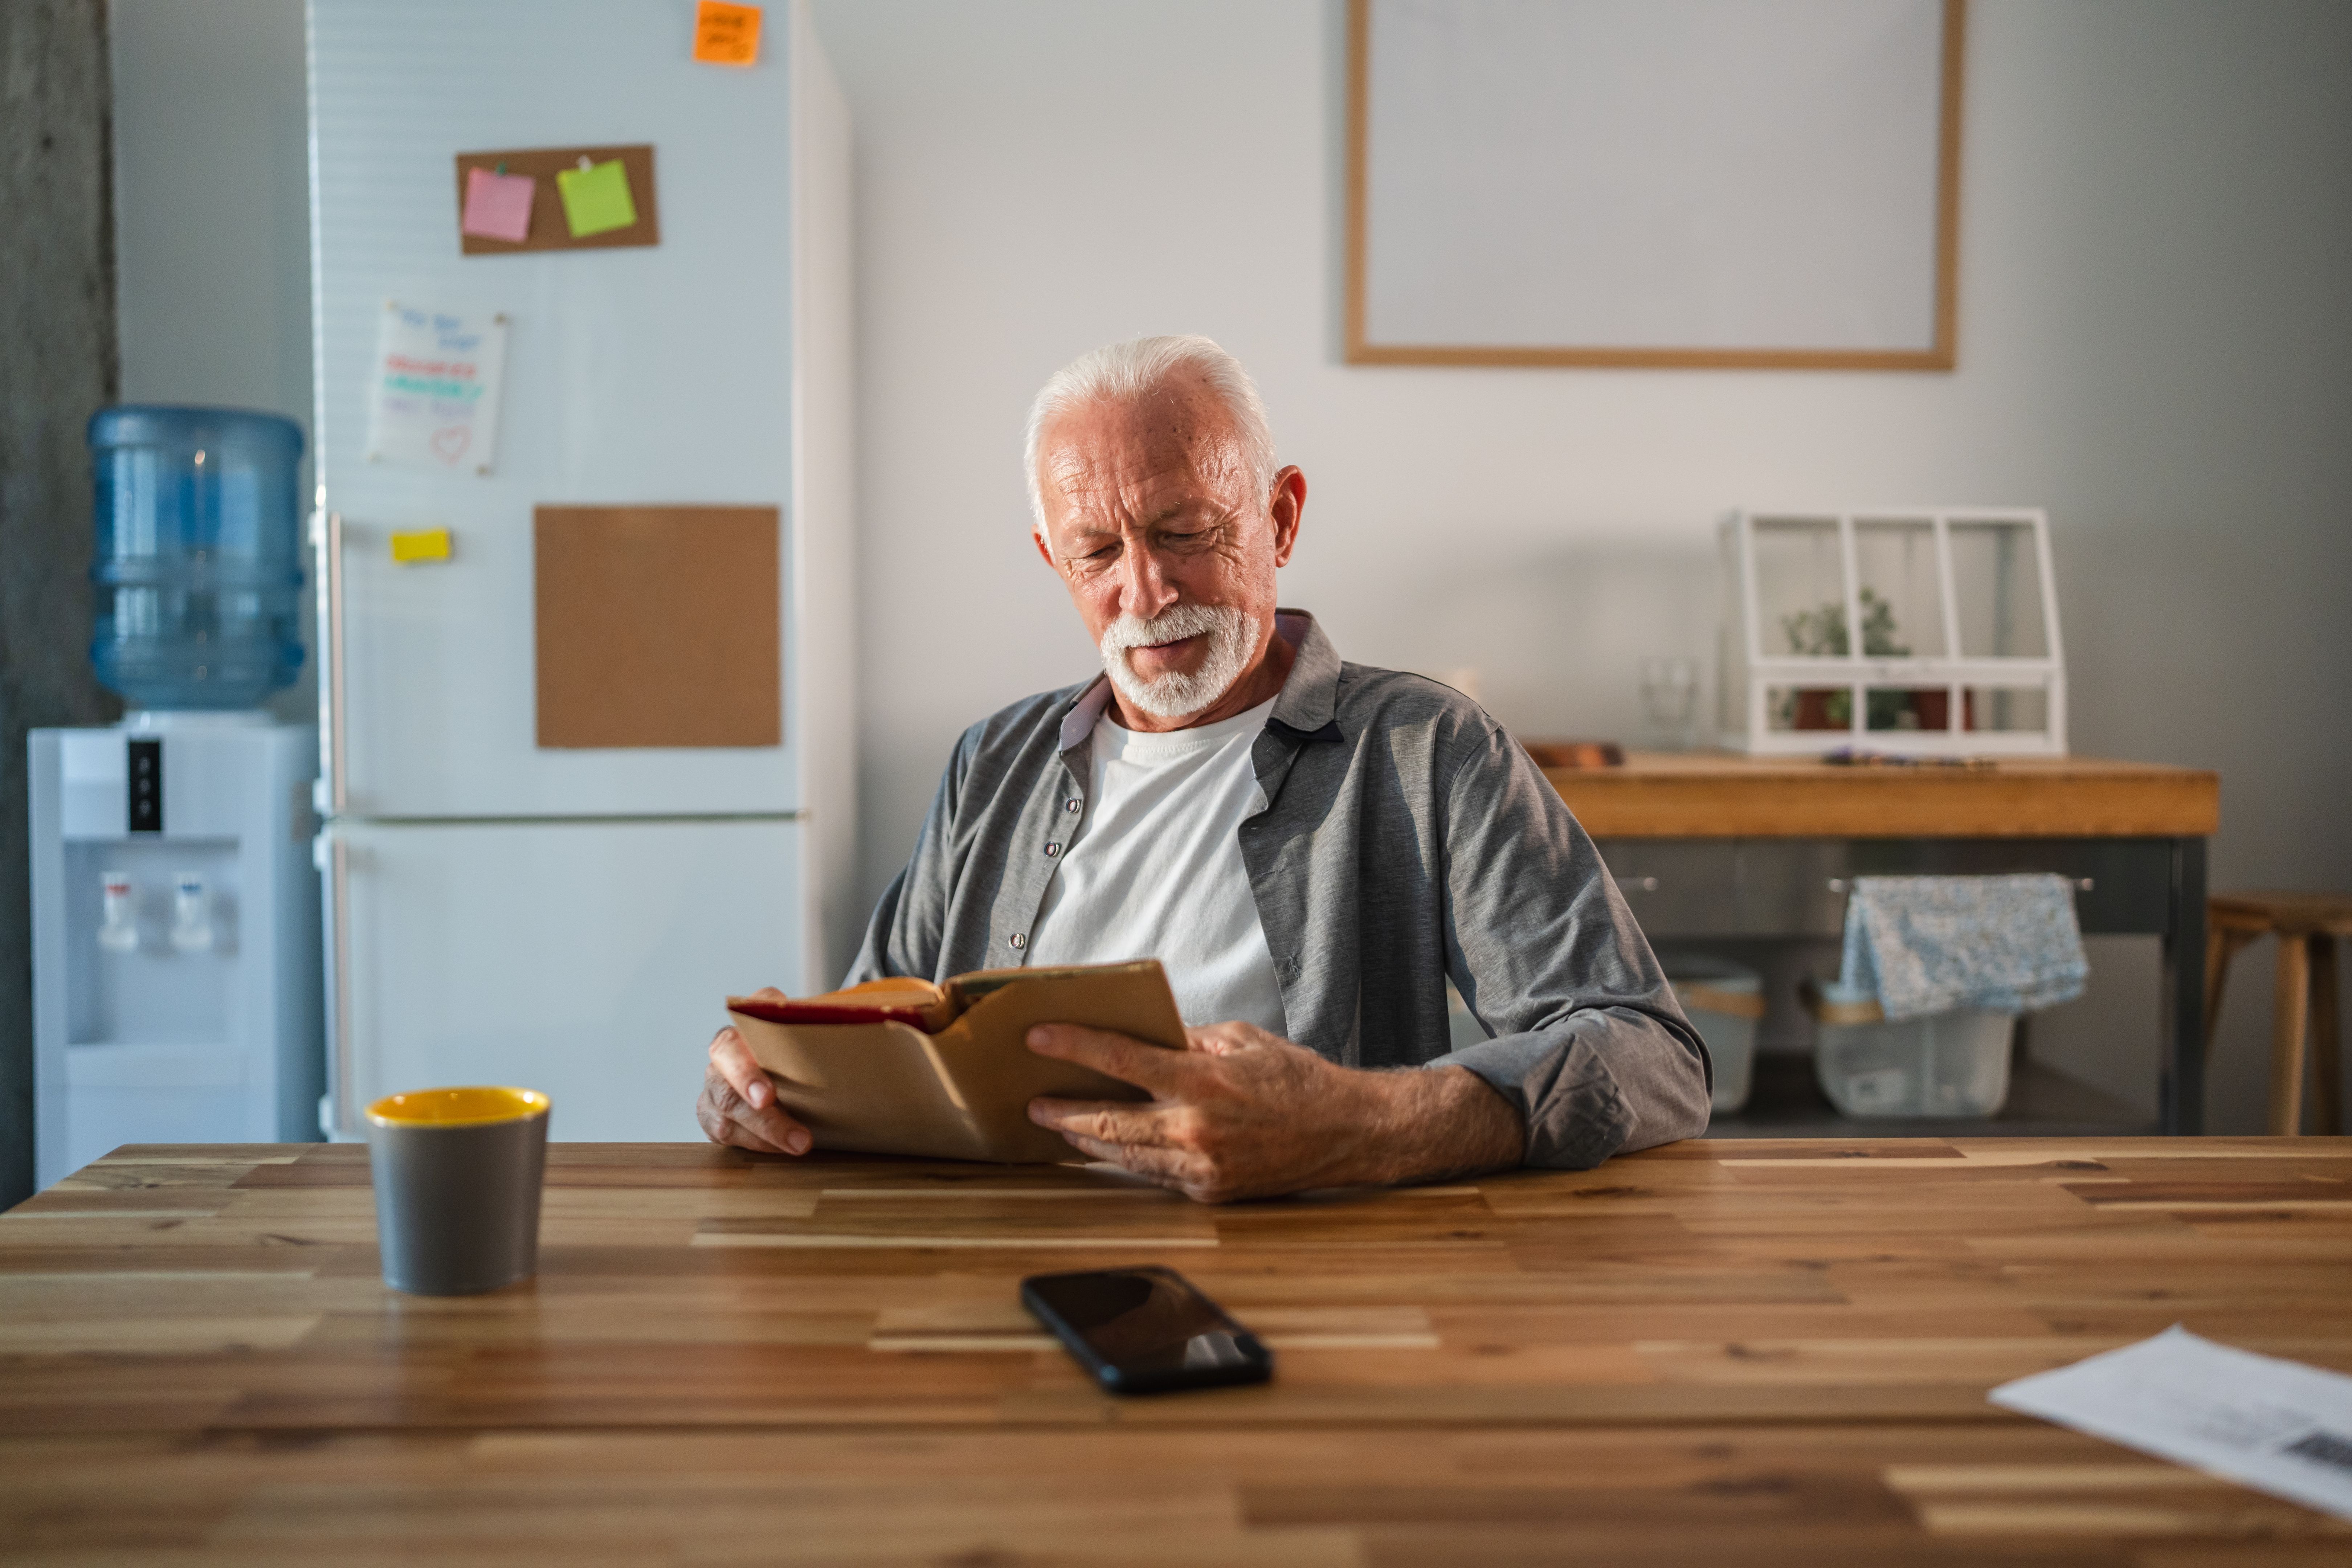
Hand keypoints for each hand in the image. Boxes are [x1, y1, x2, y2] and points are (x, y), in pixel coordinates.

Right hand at [696, 988, 812, 1155]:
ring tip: (801, 1145)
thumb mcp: (796, 1025)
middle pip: (729, 1093)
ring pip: (727, 1120)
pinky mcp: (711, 1116)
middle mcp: (719, 1062)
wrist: (776, 1055)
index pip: (731, 1048)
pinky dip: (757, 1144)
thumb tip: (841, 1020)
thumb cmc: (788, 1042)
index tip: (767, 1097)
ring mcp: (712, 1090)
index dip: (746, 1074)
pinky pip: (726, 1136)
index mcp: (737, 1034)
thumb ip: (805, 1025)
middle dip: (765, 1120)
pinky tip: (781, 1147)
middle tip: (799, 1138)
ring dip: (767, 1138)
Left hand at [1025, 1020, 1522, 1202]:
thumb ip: (1190, 1041)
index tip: (1038, 1036)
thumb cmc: (1297, 1080)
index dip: (1075, 1047)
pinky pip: (1154, 1176)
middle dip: (1064, 1112)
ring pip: (1125, 1156)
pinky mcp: (1209, 1191)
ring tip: (1059, 1127)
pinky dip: (1126, 1161)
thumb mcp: (1244, 1041)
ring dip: (1086, 1142)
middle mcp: (1197, 1127)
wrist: (1347, 1133)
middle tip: (1034, 1103)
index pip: (1122, 1060)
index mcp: (1204, 1081)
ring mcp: (1202, 1166)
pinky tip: (1106, 1150)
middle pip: (1110, 1122)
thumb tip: (1146, 1038)